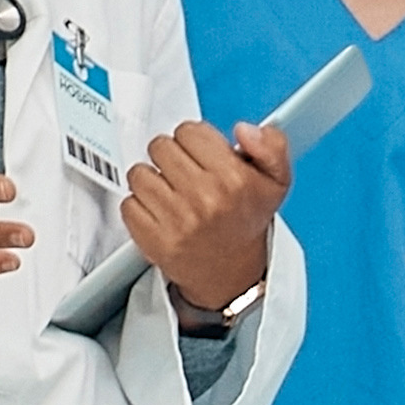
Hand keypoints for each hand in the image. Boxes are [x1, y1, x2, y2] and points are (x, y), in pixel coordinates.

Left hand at [125, 117, 287, 313]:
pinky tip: (160, 214)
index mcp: (234, 179)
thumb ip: (272, 145)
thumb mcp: (275, 181)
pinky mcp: (153, 239)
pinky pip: (128, 203)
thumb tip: (244, 130)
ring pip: (139, 173)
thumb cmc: (246, 221)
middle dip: (171, 157)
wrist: (231, 273)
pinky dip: (140, 207)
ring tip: (172, 195)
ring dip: (152, 181)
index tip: (202, 157)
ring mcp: (177, 220)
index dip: (195, 141)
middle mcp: (206, 198)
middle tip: (186, 176)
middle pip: (160, 146)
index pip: (189, 131)